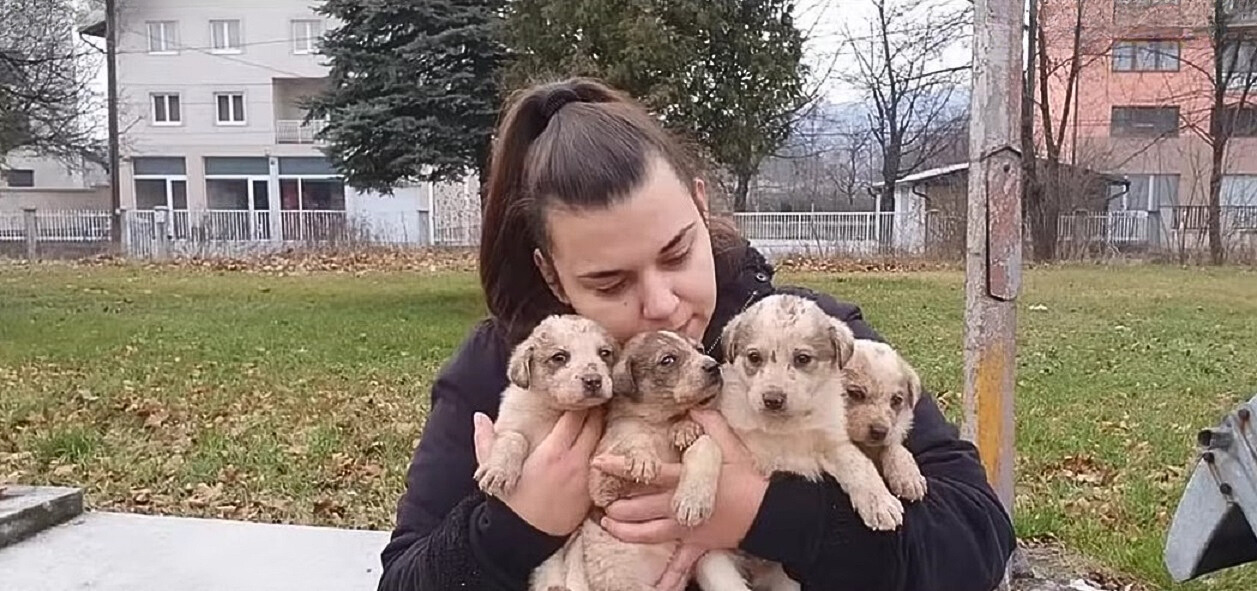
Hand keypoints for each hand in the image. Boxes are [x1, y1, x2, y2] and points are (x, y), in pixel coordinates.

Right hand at [473, 408, 602, 535]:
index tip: (576, 394)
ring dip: (602, 427)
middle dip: (596, 409)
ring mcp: (587, 477)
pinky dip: (603, 449)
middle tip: (593, 399)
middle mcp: (574, 462)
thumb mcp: (493, 469)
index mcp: (552, 453)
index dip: (578, 402)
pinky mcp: (593, 490)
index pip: (576, 416)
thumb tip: (479, 416)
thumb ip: (486, 441)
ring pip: (603, 441)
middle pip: (596, 424)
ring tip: (599, 416)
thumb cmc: (510, 500)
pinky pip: (603, 462)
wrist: (525, 537)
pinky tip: (600, 442)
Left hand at [593, 409, 767, 590]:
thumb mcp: (730, 447)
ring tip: (608, 526)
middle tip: (601, 502)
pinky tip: (658, 588)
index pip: (646, 473)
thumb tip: (695, 409)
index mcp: (684, 481)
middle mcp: (679, 506)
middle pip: (641, 508)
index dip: (621, 468)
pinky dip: (669, 578)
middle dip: (618, 507)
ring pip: (648, 534)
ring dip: (626, 532)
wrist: (766, 512)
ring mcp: (685, 528)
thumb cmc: (745, 479)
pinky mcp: (695, 545)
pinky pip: (680, 564)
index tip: (600, 463)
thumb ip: (710, 425)